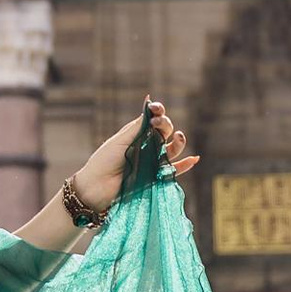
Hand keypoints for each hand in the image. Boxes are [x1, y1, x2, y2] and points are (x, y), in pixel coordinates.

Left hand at [76, 98, 198, 212]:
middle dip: (165, 124)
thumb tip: (149, 104)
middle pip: (165, 132)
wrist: (97, 187)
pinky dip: (185, 165)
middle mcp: (147, 146)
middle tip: (157, 123)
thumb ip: (138, 127)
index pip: (153, 120)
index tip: (156, 108)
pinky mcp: (155, 177)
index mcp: (137, 134)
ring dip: (178, 142)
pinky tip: (193, 159)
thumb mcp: (120, 141)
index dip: (158, 112)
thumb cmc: (104, 161)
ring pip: (172, 149)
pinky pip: (174, 170)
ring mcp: (152, 162)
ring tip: (178, 137)